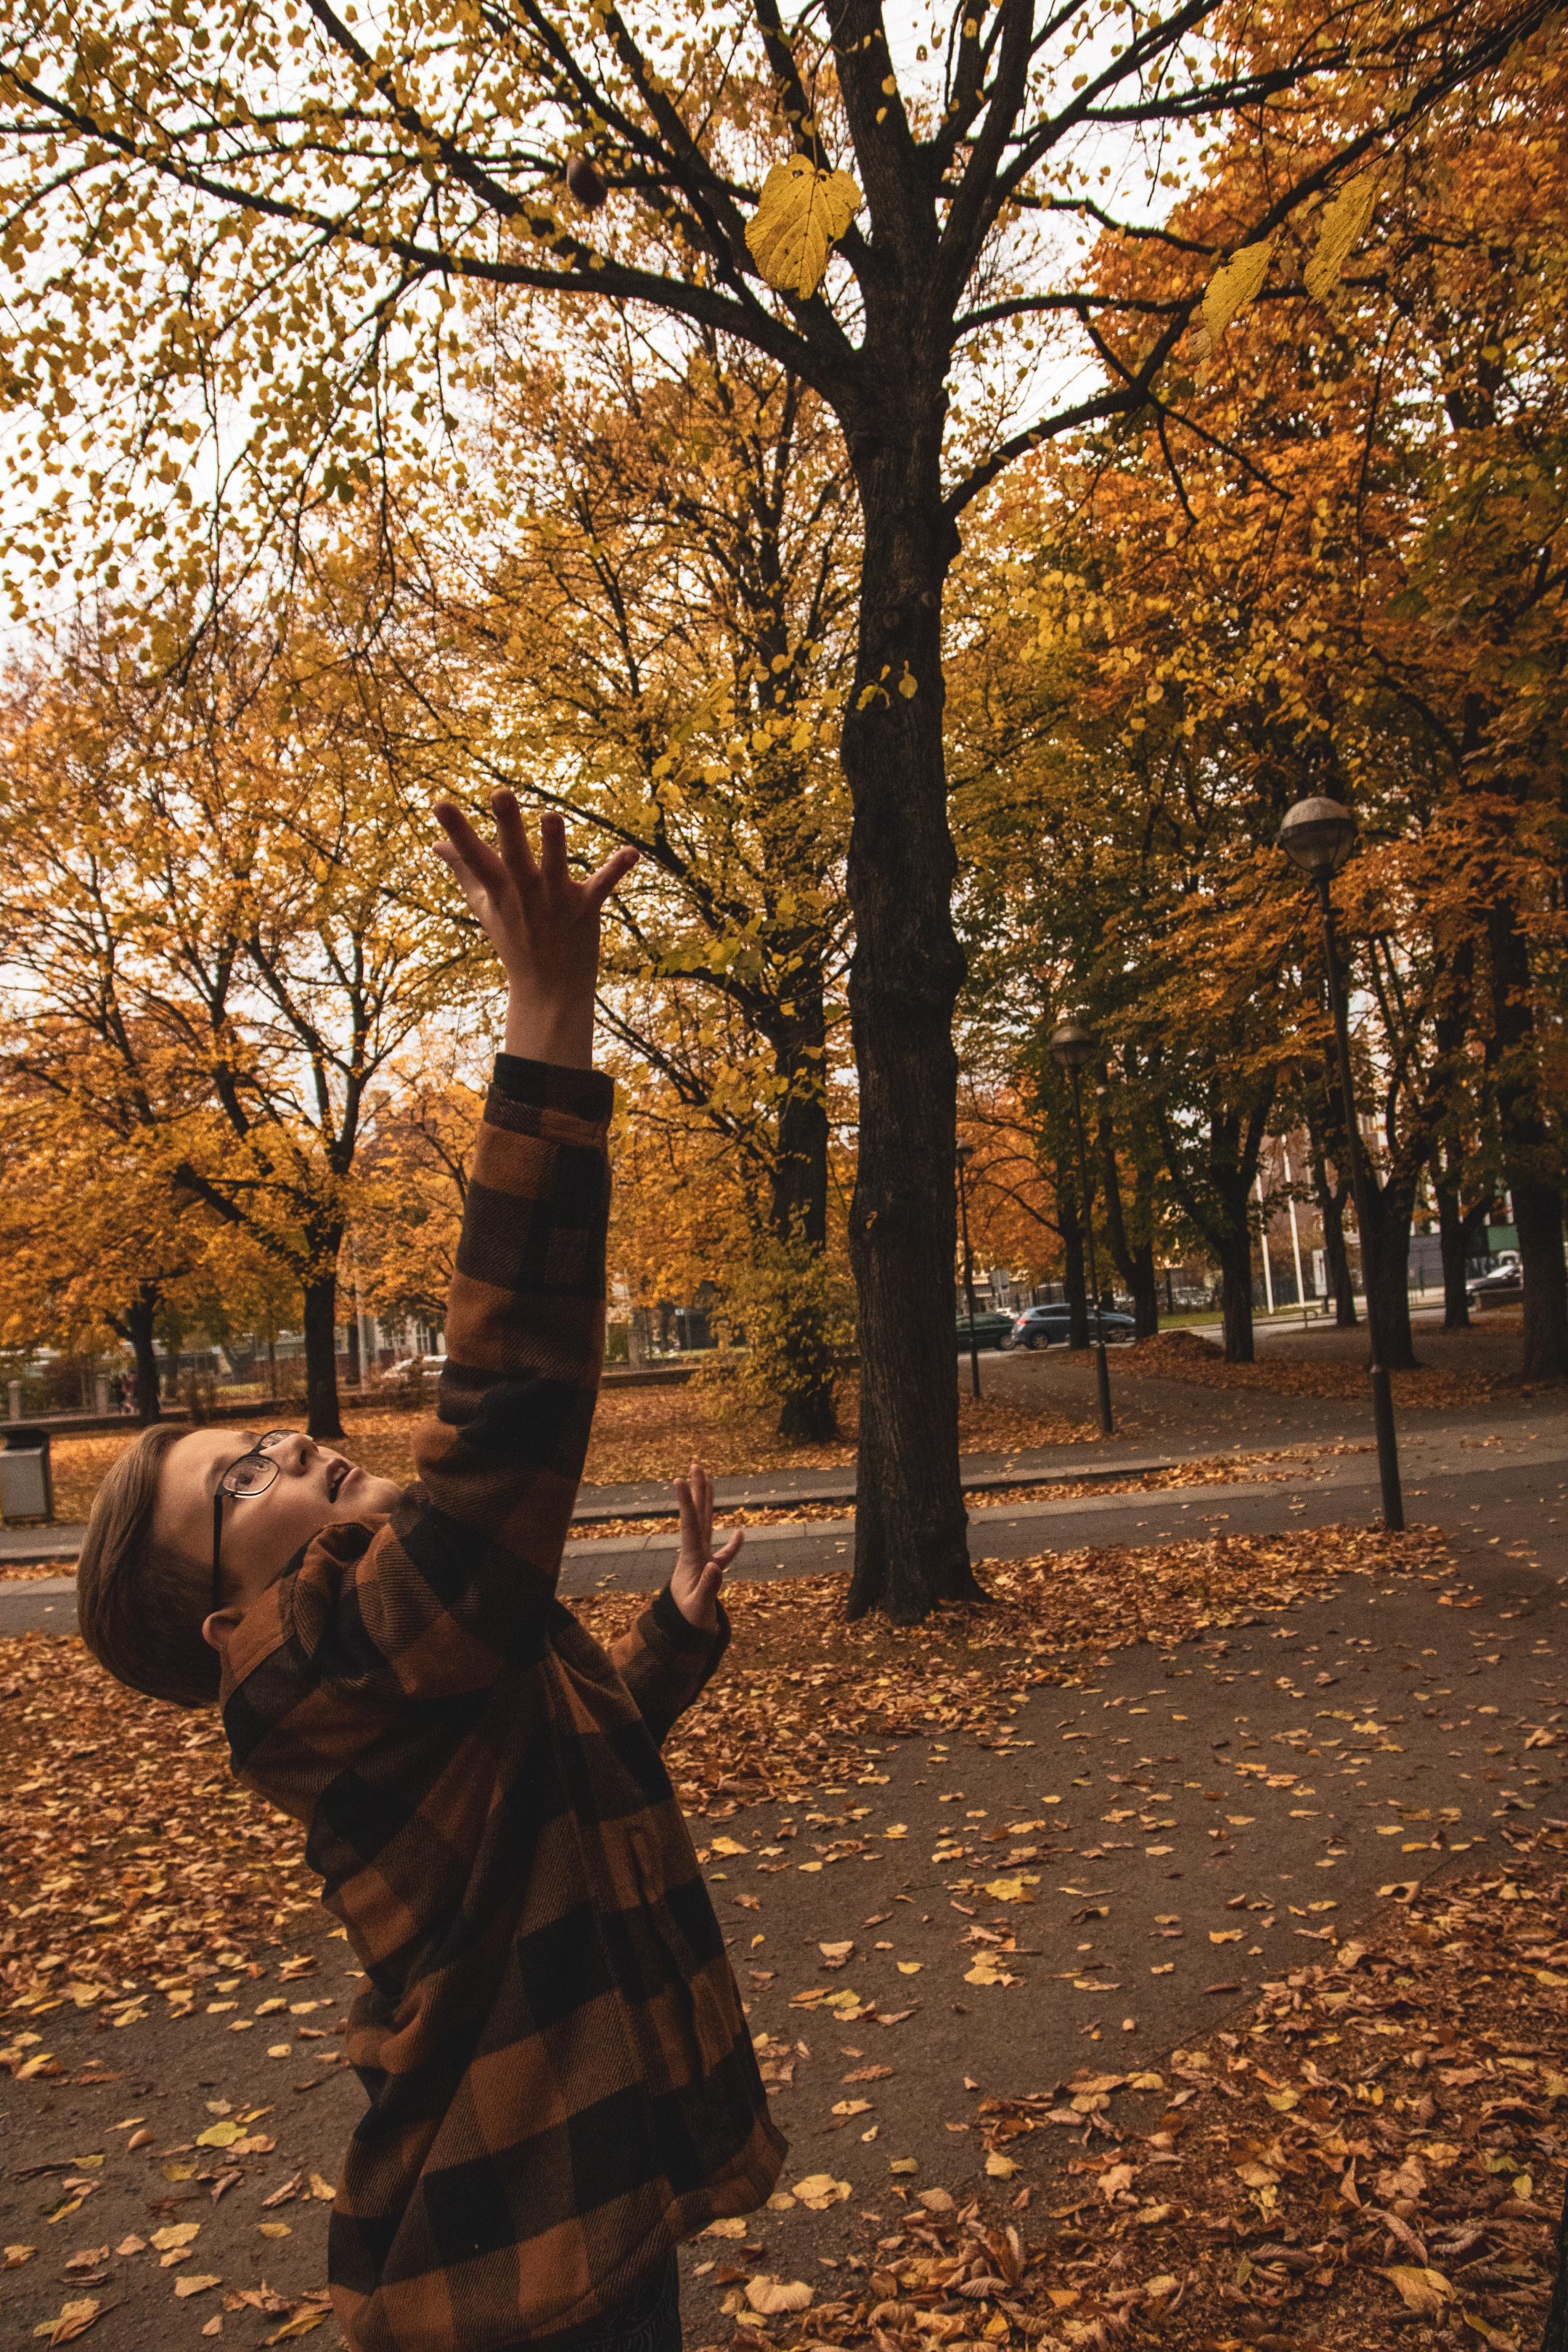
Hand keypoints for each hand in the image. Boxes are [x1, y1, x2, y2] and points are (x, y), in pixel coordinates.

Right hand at [432, 793, 637, 1067]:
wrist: (548, 990)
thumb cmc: (514, 939)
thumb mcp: (484, 905)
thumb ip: (462, 870)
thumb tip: (436, 844)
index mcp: (499, 889)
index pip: (472, 856)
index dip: (456, 830)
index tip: (438, 803)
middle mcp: (525, 892)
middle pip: (514, 855)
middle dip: (508, 825)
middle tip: (500, 793)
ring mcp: (556, 900)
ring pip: (555, 866)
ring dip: (554, 843)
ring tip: (552, 817)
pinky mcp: (585, 909)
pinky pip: (602, 885)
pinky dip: (616, 869)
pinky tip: (632, 852)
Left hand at [671, 1460, 741, 1633]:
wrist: (684, 1631)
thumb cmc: (689, 1619)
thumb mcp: (698, 1607)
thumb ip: (707, 1587)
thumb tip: (715, 1565)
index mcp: (691, 1559)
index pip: (689, 1525)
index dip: (686, 1503)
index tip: (680, 1480)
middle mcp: (694, 1553)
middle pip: (696, 1517)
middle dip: (696, 1492)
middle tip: (695, 1466)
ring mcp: (701, 1559)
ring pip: (705, 1525)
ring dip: (706, 1503)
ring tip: (708, 1480)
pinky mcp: (710, 1569)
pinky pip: (723, 1552)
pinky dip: (732, 1544)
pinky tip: (740, 1533)